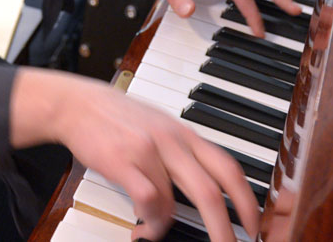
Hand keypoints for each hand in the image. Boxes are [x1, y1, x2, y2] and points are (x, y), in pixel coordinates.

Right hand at [11, 68, 258, 240]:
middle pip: (210, 191)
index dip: (247, 200)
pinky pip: (147, 202)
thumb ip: (184, 153)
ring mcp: (147, 150)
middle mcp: (172, 141)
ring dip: (165, 228)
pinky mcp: (122, 161)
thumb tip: (210, 190)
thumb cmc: (119, 119)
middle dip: (224, 230)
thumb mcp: (161, 128)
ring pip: (173, 203)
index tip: (254, 225)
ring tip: (152, 232)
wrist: (77, 104)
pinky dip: (149, 223)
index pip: (228, 167)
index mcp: (185, 134)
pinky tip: (140, 229)